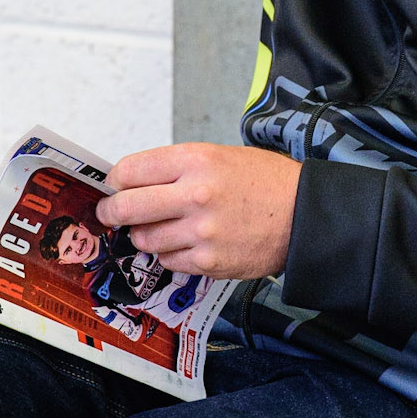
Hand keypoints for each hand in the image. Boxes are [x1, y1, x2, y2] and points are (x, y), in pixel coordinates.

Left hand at [97, 143, 300, 280]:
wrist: (305, 214)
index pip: (129, 170)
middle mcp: (195, 195)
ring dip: (145, 235)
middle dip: (112, 212)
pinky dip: (171, 254)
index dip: (116, 181)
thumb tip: (132, 183)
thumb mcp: (220, 156)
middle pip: (125, 207)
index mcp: (196, 160)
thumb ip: (176, 169)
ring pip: (144, 239)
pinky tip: (188, 243)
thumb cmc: (266, 183)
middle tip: (111, 213)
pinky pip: (168, 261)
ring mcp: (200, 231)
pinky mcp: (209, 261)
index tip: (115, 187)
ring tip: (162, 228)